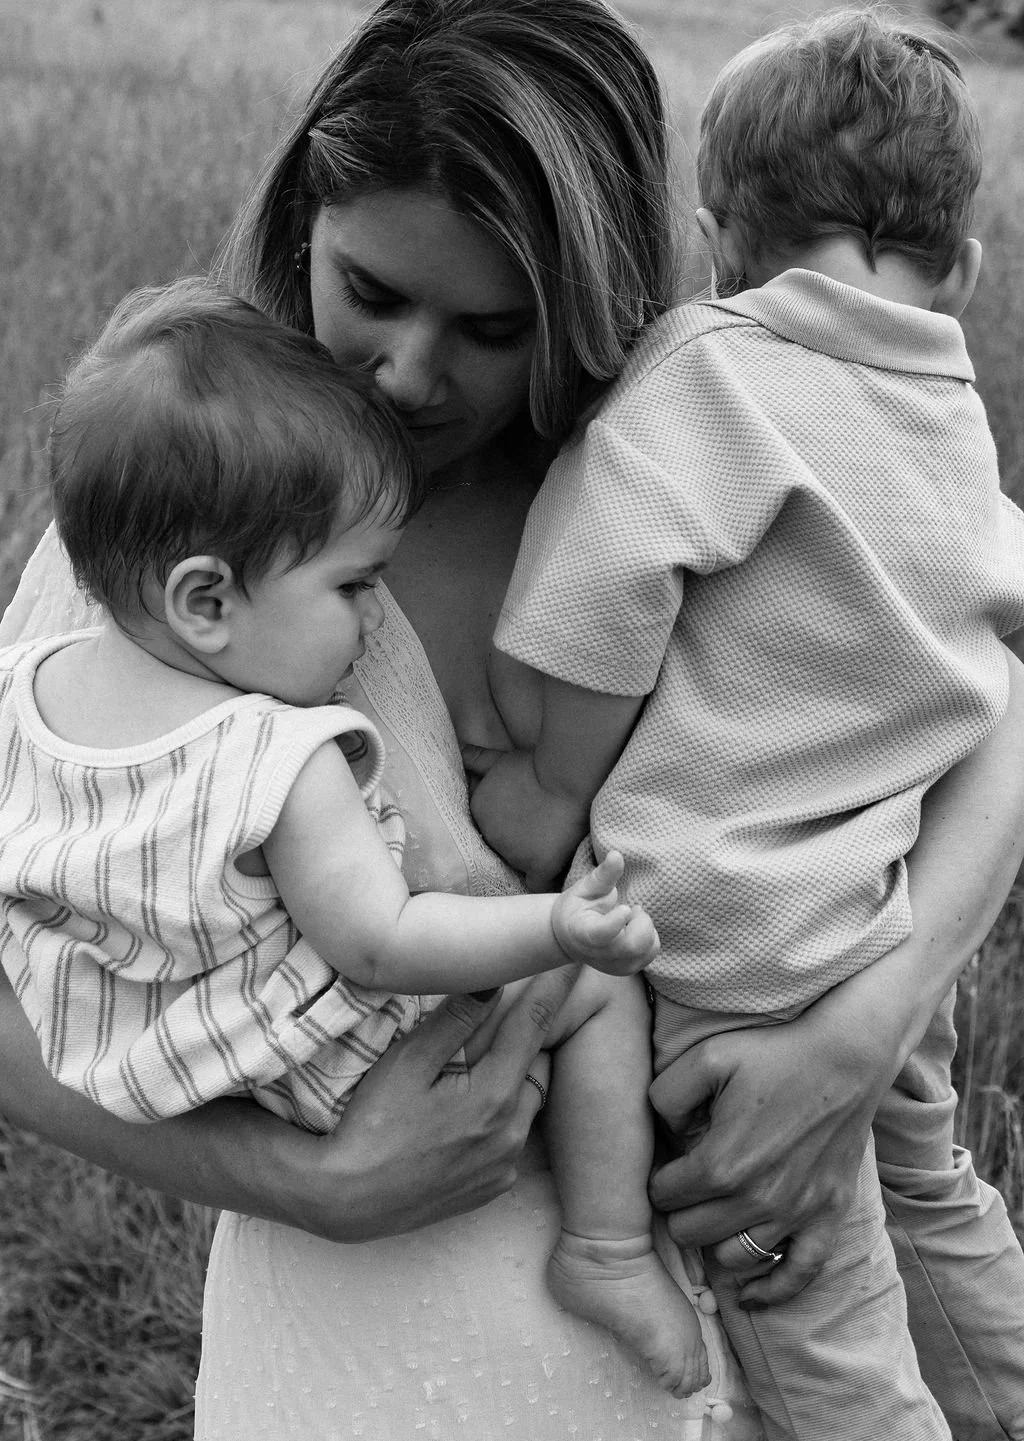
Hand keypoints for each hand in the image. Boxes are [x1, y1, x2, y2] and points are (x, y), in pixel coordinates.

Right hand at [286, 963, 580, 1239]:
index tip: (579, 959)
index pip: (535, 1025)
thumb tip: (492, 981)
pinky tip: (466, 1110)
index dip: (557, 987)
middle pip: (536, 1065)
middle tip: (511, 1012)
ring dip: (513, 1077)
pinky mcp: (493, 1187)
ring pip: (526, 1102)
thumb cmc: (370, 1126)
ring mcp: (505, 1165)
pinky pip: (511, 1137)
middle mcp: (511, 1133)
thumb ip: (454, 1021)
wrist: (347, 1202)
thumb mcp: (407, 1063)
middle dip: (529, 1037)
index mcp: (494, 1095)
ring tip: (481, 1061)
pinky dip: (500, 1115)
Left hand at [463, 744, 586, 891]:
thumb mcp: (502, 759)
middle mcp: (490, 835)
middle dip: (516, 843)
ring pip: (519, 865)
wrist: (565, 778)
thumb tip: (459, 748)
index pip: (489, 827)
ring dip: (530, 861)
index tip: (522, 822)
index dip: (506, 826)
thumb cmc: (537, 767)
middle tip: (538, 833)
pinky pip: (536, 884)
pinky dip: (542, 884)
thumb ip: (478, 758)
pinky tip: (551, 880)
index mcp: (479, 811)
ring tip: (551, 847)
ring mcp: (513, 853)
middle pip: (502, 848)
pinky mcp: (538, 865)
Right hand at [551, 850, 658, 974]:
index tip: (626, 907)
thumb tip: (617, 854)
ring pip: (646, 949)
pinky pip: (651, 952)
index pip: (602, 934)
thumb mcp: (584, 888)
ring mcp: (614, 966)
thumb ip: (603, 874)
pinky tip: (633, 928)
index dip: (617, 922)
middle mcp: (598, 955)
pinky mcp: (627, 969)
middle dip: (641, 922)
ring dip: (646, 928)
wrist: (570, 939)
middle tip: (632, 908)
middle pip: (632, 945)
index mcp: (582, 932)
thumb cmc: (577, 908)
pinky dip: (649, 937)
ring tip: (630, 919)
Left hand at [647, 996, 889, 1305]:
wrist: (846, 1057)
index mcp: (721, 1164)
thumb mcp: (705, 1058)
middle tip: (688, 1188)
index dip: (658, 1180)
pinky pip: (798, 1275)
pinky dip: (771, 1290)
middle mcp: (757, 1199)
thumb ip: (664, 1096)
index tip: (666, 1165)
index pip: (663, 1197)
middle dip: (681, 1211)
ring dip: (716, 1242)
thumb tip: (661, 1134)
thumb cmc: (774, 1054)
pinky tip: (749, 1293)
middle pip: (691, 1234)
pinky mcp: (828, 1216)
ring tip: (714, 1217)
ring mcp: (796, 1213)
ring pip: (734, 1259)